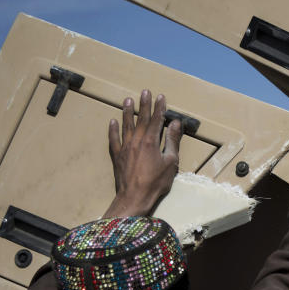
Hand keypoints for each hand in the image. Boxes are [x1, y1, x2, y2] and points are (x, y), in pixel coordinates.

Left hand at [104, 89, 181, 217]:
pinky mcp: (117, 156)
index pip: (157, 120)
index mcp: (151, 141)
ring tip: (128, 100)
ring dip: (128, 112)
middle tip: (144, 91)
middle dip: (144, 105)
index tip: (160, 96)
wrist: (134, 198)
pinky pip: (114, 140)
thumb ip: (172, 141)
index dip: (159, 108)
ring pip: (126, 125)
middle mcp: (137, 141)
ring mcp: (125, 148)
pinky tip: (113, 122)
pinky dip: (113, 130)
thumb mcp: (170, 162)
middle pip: (141, 119)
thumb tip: (175, 123)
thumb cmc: (156, 182)